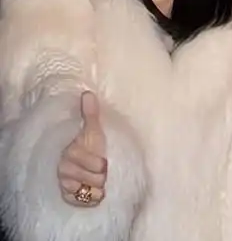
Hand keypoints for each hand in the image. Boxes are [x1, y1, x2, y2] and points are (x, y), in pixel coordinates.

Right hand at [58, 91, 106, 206]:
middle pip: (97, 178)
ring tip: (96, 179)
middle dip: (102, 175)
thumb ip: (91, 115)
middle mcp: (64, 170)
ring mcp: (66, 185)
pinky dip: (94, 198)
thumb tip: (88, 94)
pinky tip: (92, 190)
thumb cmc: (91, 147)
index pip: (95, 164)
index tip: (103, 160)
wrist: (84, 166)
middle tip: (100, 170)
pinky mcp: (69, 198)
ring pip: (93, 190)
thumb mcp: (93, 131)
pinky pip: (88, 202)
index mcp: (70, 153)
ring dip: (99, 186)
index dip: (101, 164)